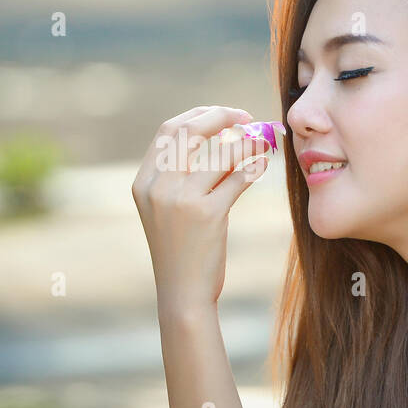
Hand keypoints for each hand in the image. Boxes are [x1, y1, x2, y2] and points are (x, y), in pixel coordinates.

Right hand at [131, 105, 276, 309]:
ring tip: (264, 141)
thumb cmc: (181, 250)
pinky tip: (264, 163)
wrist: (182, 293)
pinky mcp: (206, 214)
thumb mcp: (168, 209)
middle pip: (191, 131)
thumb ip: (182, 175)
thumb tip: (226, 138)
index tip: (224, 114)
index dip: (199, 114)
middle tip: (248, 118)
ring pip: (222, 153)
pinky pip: (238, 178)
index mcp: (144, 182)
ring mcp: (180, 200)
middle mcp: (158, 187)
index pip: (169, 130)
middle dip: (223, 116)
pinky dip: (255, 166)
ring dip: (248, 142)